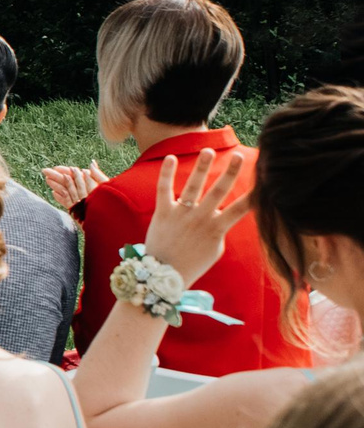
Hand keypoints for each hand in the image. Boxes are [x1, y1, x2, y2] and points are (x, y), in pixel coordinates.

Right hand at [43, 162, 109, 209]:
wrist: (111, 219)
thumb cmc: (113, 201)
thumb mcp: (106, 185)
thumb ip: (98, 175)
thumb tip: (91, 162)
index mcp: (91, 184)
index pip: (75, 175)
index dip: (65, 170)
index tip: (56, 167)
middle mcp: (85, 192)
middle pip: (68, 182)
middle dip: (56, 176)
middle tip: (44, 171)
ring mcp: (81, 202)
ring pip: (66, 191)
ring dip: (56, 185)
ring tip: (47, 180)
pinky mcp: (79, 211)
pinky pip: (68, 202)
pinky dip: (60, 198)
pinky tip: (53, 193)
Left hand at [142, 148, 252, 287]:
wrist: (163, 276)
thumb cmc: (193, 263)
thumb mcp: (215, 249)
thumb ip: (220, 229)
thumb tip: (226, 214)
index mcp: (217, 229)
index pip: (241, 208)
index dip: (254, 193)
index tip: (264, 178)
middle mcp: (201, 219)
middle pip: (220, 192)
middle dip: (231, 173)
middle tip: (240, 156)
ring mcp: (181, 215)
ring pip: (193, 186)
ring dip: (202, 167)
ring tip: (208, 151)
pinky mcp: (163, 213)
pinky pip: (164, 189)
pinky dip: (166, 173)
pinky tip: (169, 157)